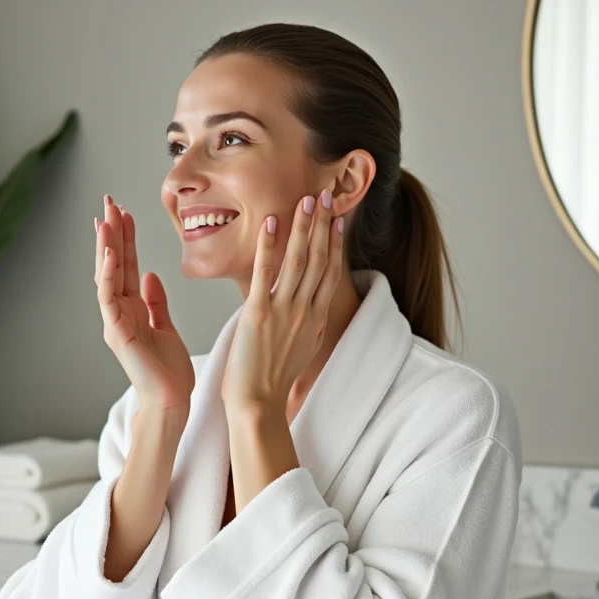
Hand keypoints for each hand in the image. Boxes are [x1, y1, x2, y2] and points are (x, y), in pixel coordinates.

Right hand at [95, 196, 194, 412]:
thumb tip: (150, 276)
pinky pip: (109, 298)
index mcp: (132, 309)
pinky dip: (108, 274)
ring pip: (106, 276)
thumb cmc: (170, 372)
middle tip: (109, 202)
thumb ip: (156, 302)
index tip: (124, 212)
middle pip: (113, 264)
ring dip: (106, 246)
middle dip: (111, 233)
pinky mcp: (117, 332)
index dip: (125, 239)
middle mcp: (119, 312)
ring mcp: (115, 321)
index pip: (126, 266)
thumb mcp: (166, 327)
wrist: (171, 401)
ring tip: (106, 218)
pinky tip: (110, 252)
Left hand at [221, 189, 343, 411]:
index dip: (336, 243)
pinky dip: (269, 247)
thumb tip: (311, 310)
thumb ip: (308, 325)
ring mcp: (284, 311)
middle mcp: (306, 311)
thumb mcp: (303, 350)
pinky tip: (270, 223)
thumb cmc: (274, 381)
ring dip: (303, 228)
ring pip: (299, 261)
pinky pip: (266, 273)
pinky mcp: (259, 313)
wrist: (259, 403)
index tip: (339, 220)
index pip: (331, 272)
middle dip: (324, 224)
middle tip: (326, 195)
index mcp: (317, 319)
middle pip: (320, 259)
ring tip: (307, 200)